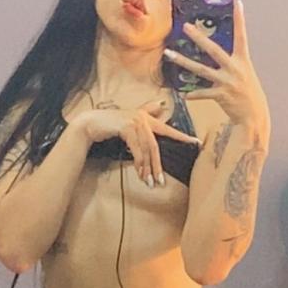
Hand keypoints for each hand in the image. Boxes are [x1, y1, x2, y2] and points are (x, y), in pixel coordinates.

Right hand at [71, 98, 201, 186]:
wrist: (91, 123)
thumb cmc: (110, 123)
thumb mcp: (130, 120)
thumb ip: (147, 113)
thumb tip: (161, 105)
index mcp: (147, 117)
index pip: (168, 129)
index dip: (182, 137)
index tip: (197, 143)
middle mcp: (143, 118)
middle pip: (156, 145)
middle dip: (159, 165)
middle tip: (162, 181)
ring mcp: (135, 122)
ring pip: (147, 150)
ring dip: (148, 168)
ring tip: (150, 182)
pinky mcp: (127, 127)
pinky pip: (137, 150)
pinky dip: (139, 163)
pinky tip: (140, 173)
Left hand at [163, 0, 269, 133]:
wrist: (254, 117)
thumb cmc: (249, 95)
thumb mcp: (246, 75)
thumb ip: (233, 65)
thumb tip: (219, 58)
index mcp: (243, 62)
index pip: (241, 36)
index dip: (240, 20)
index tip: (237, 4)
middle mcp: (235, 69)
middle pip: (213, 49)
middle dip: (198, 37)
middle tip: (185, 26)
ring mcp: (227, 82)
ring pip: (200, 69)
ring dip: (183, 61)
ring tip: (169, 53)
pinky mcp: (221, 95)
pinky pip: (202, 93)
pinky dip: (193, 94)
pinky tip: (185, 94)